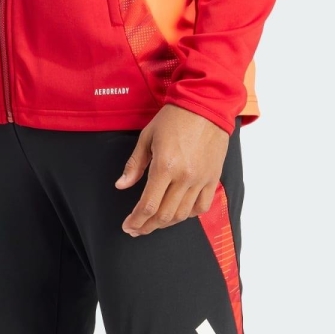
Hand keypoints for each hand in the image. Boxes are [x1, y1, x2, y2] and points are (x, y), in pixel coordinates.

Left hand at [115, 103, 228, 236]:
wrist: (206, 105)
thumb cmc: (175, 117)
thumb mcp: (147, 136)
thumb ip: (135, 164)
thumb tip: (121, 184)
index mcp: (165, 166)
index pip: (148, 205)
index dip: (136, 220)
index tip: (128, 226)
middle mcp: (184, 177)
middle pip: (164, 215)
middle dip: (147, 226)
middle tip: (136, 229)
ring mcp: (201, 179)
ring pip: (182, 214)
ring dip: (166, 222)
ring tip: (154, 222)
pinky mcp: (213, 178)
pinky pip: (202, 206)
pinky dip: (189, 214)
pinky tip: (178, 212)